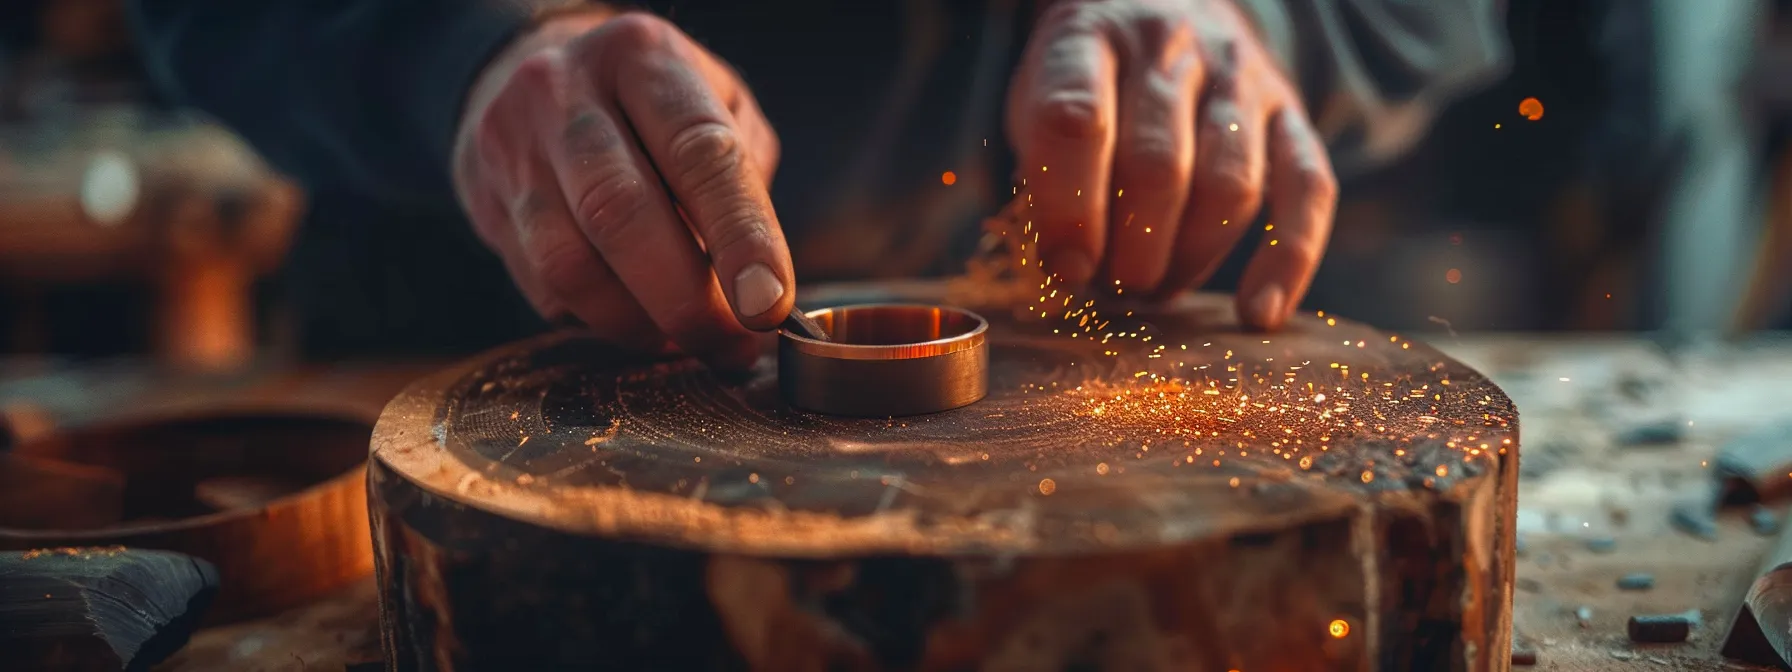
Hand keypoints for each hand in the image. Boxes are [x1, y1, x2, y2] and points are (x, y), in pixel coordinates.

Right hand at [453, 11, 790, 368]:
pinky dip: (599, 319)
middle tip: (729, 345)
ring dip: (638, 323)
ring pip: (569, 264)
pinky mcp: (487, 204)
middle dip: (684, 299)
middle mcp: (565, 93)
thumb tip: (756, 287)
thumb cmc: (646, 104)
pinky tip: (635, 318)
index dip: (739, 236)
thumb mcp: (712, 101)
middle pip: (620, 213)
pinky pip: (542, 288)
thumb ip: (740, 177)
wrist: (521, 74)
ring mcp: (513, 148)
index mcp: (643, 57)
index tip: (768, 304)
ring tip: (685, 340)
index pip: (698, 153)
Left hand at [1006, 0, 1336, 328]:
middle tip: (1110, 288)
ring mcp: (1239, 77)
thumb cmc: (1088, 79)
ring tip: (1152, 291)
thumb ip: (1045, 172)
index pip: (1077, 122)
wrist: (1161, 3)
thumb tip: (1071, 272)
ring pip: (1230, 185)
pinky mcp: (1290, 110)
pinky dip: (1287, 258)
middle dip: (1130, 251)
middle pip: (1158, 166)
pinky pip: (1308, 188)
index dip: (1068, 209)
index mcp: (1090, 39)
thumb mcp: (1035, 101)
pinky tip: (1257, 312)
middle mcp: (1170, 48)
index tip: (1066, 269)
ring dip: (1188, 259)